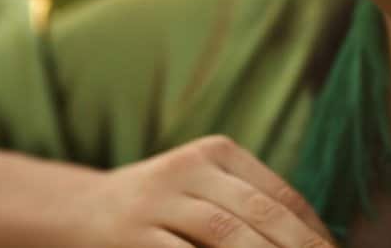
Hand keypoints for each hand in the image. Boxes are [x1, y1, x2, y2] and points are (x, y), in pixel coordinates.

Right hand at [67, 135, 335, 247]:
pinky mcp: (132, 237)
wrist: (73, 213)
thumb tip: (317, 238)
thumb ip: (249, 206)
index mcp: (216, 152)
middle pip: (262, 215)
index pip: (280, 195)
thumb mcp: (201, 189)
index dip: (314, 232)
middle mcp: (189, 169)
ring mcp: (158, 202)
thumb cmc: (156, 209)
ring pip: (228, 236)